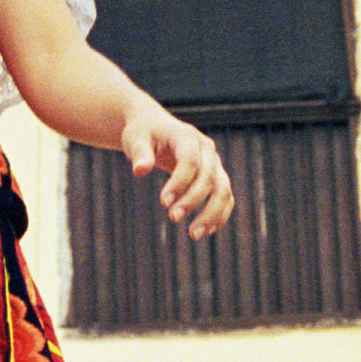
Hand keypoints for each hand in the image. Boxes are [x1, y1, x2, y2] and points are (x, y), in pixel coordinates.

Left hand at [124, 104, 233, 238]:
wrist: (155, 126)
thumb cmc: (143, 132)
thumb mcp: (135, 138)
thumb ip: (140, 153)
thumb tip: (140, 170)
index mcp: (187, 136)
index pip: (190, 161)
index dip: (179, 183)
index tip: (163, 202)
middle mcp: (206, 149)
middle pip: (208, 177)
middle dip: (193, 200)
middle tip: (172, 218)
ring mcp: (214, 163)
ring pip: (223, 189)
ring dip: (212, 214)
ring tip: (194, 235)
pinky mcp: (216, 175)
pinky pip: (225, 196)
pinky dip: (220, 214)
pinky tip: (207, 231)